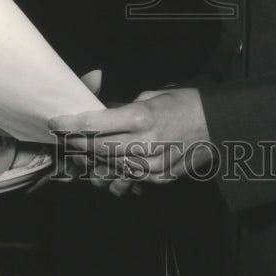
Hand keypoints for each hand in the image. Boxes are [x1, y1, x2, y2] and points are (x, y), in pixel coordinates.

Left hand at [49, 88, 213, 195]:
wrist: (220, 127)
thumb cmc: (186, 103)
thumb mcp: (153, 95)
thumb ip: (123, 107)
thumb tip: (101, 113)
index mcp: (142, 117)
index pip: (95, 123)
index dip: (71, 123)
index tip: (55, 121)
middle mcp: (143, 144)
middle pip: (97, 148)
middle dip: (76, 143)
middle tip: (65, 137)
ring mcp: (150, 166)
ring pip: (109, 167)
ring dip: (93, 160)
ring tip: (84, 152)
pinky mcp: (158, 180)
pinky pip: (128, 179)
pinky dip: (115, 172)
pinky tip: (111, 164)